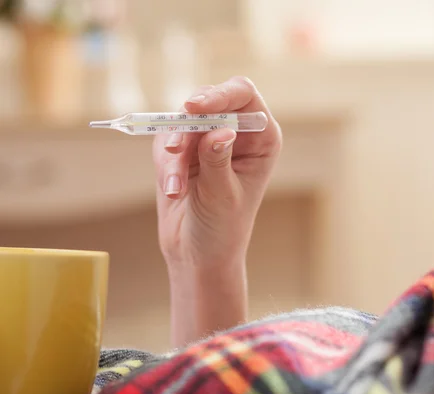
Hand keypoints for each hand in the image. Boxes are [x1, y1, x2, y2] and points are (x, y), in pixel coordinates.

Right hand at [152, 76, 281, 344]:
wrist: (199, 253)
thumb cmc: (223, 228)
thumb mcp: (222, 195)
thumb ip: (217, 160)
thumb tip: (221, 130)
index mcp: (261, 139)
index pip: (243, 95)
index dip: (220, 95)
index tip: (193, 107)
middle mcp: (238, 132)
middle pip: (209, 101)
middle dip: (188, 127)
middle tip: (174, 150)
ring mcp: (209, 139)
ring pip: (183, 121)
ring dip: (175, 154)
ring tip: (176, 189)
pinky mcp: (185, 150)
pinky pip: (167, 140)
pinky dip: (166, 165)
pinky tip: (173, 191)